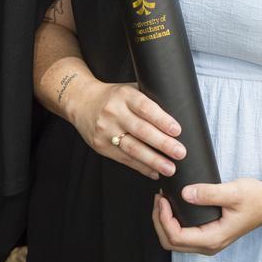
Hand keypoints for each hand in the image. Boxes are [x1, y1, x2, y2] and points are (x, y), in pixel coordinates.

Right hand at [69, 79, 186, 181]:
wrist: (81, 102)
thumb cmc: (113, 96)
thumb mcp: (128, 90)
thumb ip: (147, 99)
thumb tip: (177, 111)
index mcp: (124, 95)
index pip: (145, 107)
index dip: (161, 119)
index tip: (177, 130)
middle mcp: (113, 112)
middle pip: (140, 130)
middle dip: (162, 143)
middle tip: (180, 152)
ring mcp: (105, 131)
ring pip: (132, 148)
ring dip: (153, 160)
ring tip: (170, 168)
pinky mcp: (100, 146)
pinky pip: (124, 159)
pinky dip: (141, 167)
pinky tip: (154, 172)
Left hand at [152, 177, 261, 254]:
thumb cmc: (256, 198)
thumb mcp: (233, 191)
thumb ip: (209, 193)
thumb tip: (185, 193)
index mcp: (213, 238)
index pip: (176, 236)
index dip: (163, 218)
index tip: (162, 198)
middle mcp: (209, 245)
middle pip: (171, 242)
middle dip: (159, 221)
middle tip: (158, 198)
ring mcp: (209, 241)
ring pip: (175, 241)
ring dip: (164, 222)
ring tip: (162, 200)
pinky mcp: (209, 234)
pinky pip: (184, 234)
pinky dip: (173, 222)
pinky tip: (173, 205)